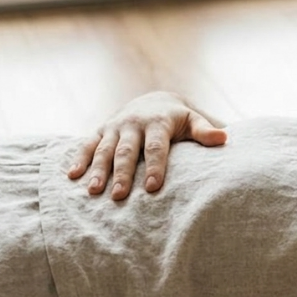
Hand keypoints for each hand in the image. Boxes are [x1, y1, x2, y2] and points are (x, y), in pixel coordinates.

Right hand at [68, 91, 227, 200]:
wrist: (155, 101)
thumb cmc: (179, 120)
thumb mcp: (194, 121)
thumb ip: (206, 131)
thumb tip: (225, 138)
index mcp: (158, 123)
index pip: (156, 147)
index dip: (155, 167)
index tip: (154, 188)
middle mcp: (133, 123)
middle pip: (127, 151)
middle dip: (122, 174)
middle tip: (119, 196)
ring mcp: (114, 127)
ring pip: (104, 149)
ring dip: (98, 170)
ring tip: (93, 190)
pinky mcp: (101, 130)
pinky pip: (87, 144)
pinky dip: (79, 159)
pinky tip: (72, 176)